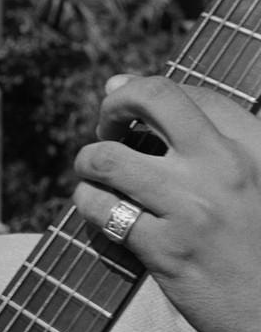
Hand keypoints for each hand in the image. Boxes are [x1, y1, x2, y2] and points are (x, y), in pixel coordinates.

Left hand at [73, 74, 260, 331]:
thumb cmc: (257, 246)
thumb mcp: (254, 180)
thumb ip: (200, 135)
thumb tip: (115, 82)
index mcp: (255, 145)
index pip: (185, 92)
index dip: (142, 94)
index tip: (130, 116)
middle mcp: (226, 166)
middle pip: (151, 98)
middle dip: (114, 106)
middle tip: (106, 129)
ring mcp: (193, 207)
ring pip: (108, 158)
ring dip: (87, 162)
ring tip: (93, 176)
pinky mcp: (166, 249)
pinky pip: (101, 210)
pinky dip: (87, 204)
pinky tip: (97, 211)